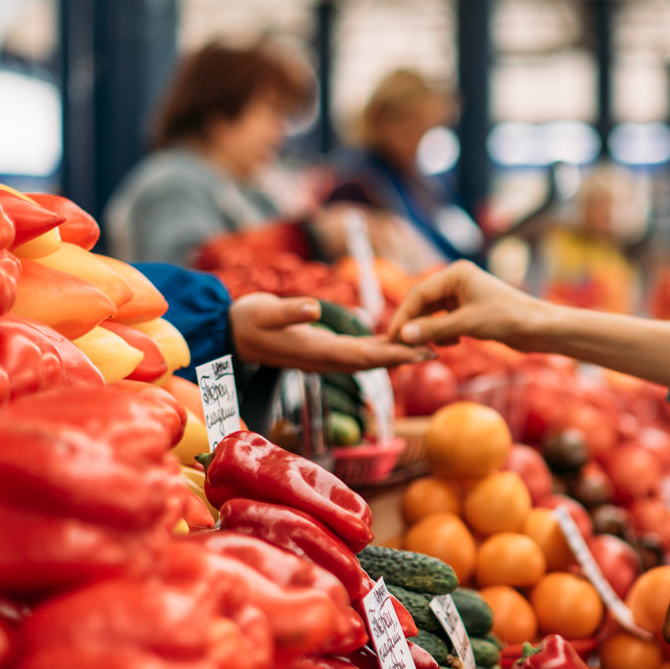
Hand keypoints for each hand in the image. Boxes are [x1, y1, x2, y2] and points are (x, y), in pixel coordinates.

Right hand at [231, 292, 429, 371]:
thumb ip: (289, 310)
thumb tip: (313, 307)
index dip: (392, 354)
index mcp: (317, 351)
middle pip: (373, 361)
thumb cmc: (249, 320)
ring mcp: (326, 356)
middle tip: (436, 349)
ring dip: (397, 354)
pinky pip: (360, 352)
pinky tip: (398, 344)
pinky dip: (381, 349)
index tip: (416, 350)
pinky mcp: (325, 349)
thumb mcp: (265, 311)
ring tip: (427, 347)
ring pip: (368, 358)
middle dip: (404, 356)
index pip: (362, 356)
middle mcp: (326, 358)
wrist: (233, 333)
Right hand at [383, 260, 545, 349]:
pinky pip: (445, 321)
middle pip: (424, 303)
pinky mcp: (470, 309)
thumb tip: (403, 335)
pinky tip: (452, 344)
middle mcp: (458, 281)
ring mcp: (464, 295)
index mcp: (456, 274)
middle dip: (415, 325)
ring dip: (430, 331)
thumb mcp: (467, 325)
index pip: (419, 294)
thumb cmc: (507, 319)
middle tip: (403, 346)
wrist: (537, 328)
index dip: (404, 316)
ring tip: (428, 348)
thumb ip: (433, 330)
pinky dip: (443, 333)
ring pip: (434, 314)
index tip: (393, 337)